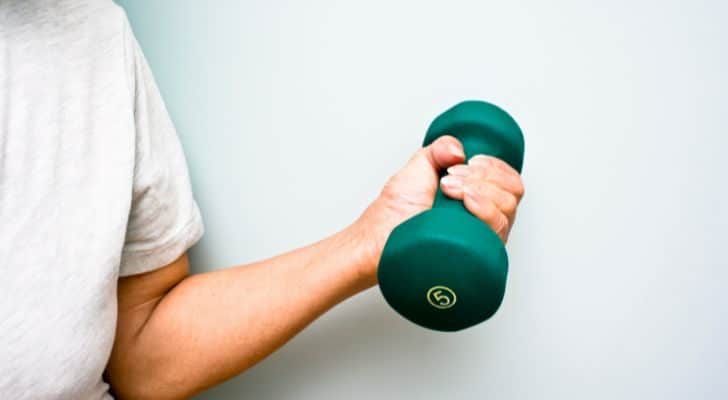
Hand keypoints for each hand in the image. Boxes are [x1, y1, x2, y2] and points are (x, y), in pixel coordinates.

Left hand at [353, 135, 524, 284]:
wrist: (378, 238)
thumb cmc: (394, 212)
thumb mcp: (417, 167)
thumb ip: (439, 149)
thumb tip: (460, 150)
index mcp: (478, 198)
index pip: (510, 180)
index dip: (495, 166)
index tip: (471, 161)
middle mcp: (484, 218)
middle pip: (513, 192)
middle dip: (483, 175)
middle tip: (451, 178)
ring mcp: (482, 237)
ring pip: (507, 209)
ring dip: (478, 189)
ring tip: (448, 190)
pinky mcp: (477, 254)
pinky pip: (498, 230)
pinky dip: (484, 209)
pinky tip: (465, 202)